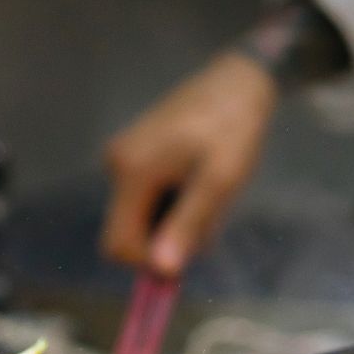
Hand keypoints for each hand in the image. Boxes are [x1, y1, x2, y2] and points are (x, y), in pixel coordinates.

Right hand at [100, 53, 278, 276]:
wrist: (236, 83)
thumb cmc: (233, 129)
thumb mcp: (219, 182)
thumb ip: (188, 225)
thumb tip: (161, 270)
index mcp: (131, 173)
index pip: (118, 245)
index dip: (150, 261)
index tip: (189, 252)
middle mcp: (117, 166)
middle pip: (128, 233)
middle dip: (166, 239)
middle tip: (207, 217)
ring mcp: (123, 158)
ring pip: (140, 218)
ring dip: (173, 222)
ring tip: (207, 195)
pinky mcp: (134, 155)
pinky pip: (146, 198)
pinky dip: (172, 203)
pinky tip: (197, 183)